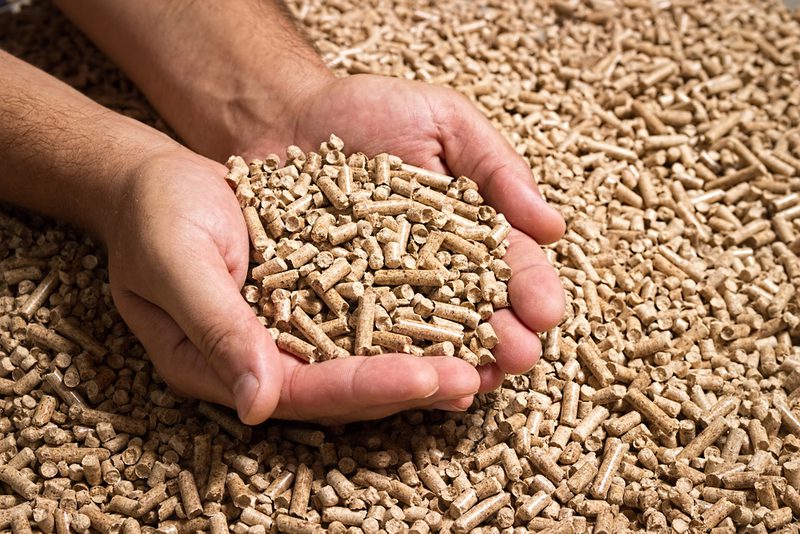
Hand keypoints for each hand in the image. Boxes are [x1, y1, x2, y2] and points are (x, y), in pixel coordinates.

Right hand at [105, 147, 477, 423]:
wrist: (158, 180)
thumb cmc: (155, 214)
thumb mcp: (176, 262)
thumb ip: (215, 327)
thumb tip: (256, 406)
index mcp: (225, 365)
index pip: (309, 391)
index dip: (370, 387)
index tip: (430, 378)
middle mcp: (267, 359)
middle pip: (350, 386)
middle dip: (416, 382)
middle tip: (480, 376)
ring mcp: (295, 332)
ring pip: (369, 356)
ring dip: (428, 357)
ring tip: (487, 357)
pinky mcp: (317, 298)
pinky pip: (372, 315)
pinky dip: (414, 316)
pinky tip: (460, 311)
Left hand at [285, 74, 566, 392]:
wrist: (286, 117)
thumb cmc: (371, 113)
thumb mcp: (444, 121)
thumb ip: (497, 168)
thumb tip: (553, 227)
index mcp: (468, 233)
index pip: (510, 267)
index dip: (532, 290)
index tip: (546, 312)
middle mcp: (430, 273)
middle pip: (474, 314)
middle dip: (502, 339)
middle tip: (518, 357)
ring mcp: (381, 294)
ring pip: (424, 339)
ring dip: (452, 364)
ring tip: (472, 383)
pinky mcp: (332, 306)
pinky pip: (360, 341)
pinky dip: (383, 364)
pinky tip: (405, 384)